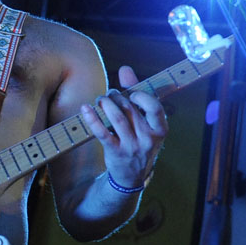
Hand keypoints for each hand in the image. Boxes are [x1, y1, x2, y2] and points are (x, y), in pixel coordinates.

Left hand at [81, 65, 167, 188]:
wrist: (131, 175)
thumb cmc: (138, 140)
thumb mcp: (144, 121)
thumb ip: (136, 94)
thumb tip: (125, 69)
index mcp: (159, 129)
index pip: (155, 108)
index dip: (141, 96)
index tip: (131, 93)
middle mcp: (148, 138)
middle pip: (130, 110)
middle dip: (117, 97)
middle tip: (109, 95)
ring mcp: (132, 146)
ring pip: (117, 119)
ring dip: (106, 104)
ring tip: (101, 100)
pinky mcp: (116, 152)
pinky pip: (102, 133)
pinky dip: (92, 119)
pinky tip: (85, 109)